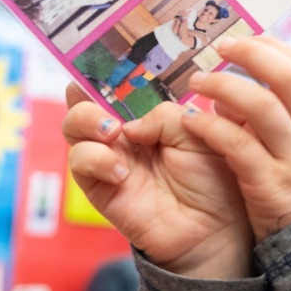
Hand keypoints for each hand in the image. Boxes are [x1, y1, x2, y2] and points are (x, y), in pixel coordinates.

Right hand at [61, 84, 252, 276]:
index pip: (117, 89)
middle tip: (108, 111)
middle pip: (84, 104)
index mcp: (150, 119)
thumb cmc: (215, 178)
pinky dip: (96, 159)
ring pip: (73, 129)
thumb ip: (164, 116)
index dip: (101, 74)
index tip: (92, 62)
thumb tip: (128, 126)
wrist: (216, 228)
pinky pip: (80, 162)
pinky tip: (122, 172)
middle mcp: (125, 136)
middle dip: (85, 98)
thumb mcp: (198, 132)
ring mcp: (110, 160)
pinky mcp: (99, 187)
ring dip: (86, 122)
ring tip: (112, 133)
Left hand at [179, 36, 290, 241]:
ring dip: (225, 88)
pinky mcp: (271, 185)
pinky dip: (213, 128)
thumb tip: (236, 91)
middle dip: (251, 56)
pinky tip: (191, 122)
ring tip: (197, 83)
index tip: (242, 41)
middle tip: (218, 49)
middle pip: (287, 78)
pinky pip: (240, 146)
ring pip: (263, 107)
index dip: (271, 47)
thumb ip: (279, 119)